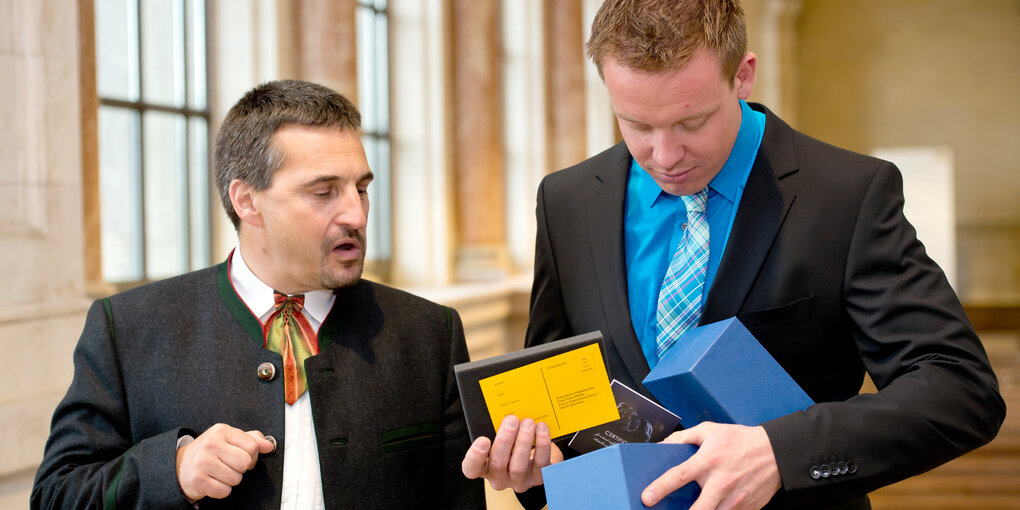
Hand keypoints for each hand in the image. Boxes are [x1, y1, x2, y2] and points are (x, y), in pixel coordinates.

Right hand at [175, 423, 276, 500]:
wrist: (181, 464)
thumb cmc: (209, 451)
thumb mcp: (229, 438)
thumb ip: (251, 439)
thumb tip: (269, 445)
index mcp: (221, 431)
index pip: (252, 446)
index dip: (253, 456)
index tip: (244, 457)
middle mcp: (211, 445)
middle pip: (245, 463)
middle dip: (242, 468)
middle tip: (231, 465)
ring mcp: (203, 463)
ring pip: (236, 478)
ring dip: (232, 479)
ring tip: (220, 472)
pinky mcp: (199, 480)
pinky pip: (225, 491)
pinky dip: (222, 490)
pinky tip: (214, 480)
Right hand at [461, 415, 563, 492]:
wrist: (537, 452)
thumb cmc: (514, 440)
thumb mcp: (502, 434)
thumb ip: (497, 426)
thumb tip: (505, 408)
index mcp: (484, 467)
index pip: (472, 468)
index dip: (476, 456)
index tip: (483, 440)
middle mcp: (499, 478)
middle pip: (498, 464)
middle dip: (505, 440)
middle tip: (511, 420)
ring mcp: (519, 481)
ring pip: (518, 466)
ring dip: (524, 441)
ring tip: (528, 423)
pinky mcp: (538, 478)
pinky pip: (540, 464)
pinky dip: (542, 445)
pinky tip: (542, 429)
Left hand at [642, 422, 780, 508]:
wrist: (776, 452)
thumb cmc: (741, 440)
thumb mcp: (710, 430)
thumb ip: (684, 437)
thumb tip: (663, 445)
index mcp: (709, 461)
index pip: (679, 476)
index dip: (660, 488)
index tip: (647, 498)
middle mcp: (721, 482)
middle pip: (698, 509)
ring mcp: (736, 499)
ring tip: (694, 508)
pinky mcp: (747, 509)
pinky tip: (715, 507)